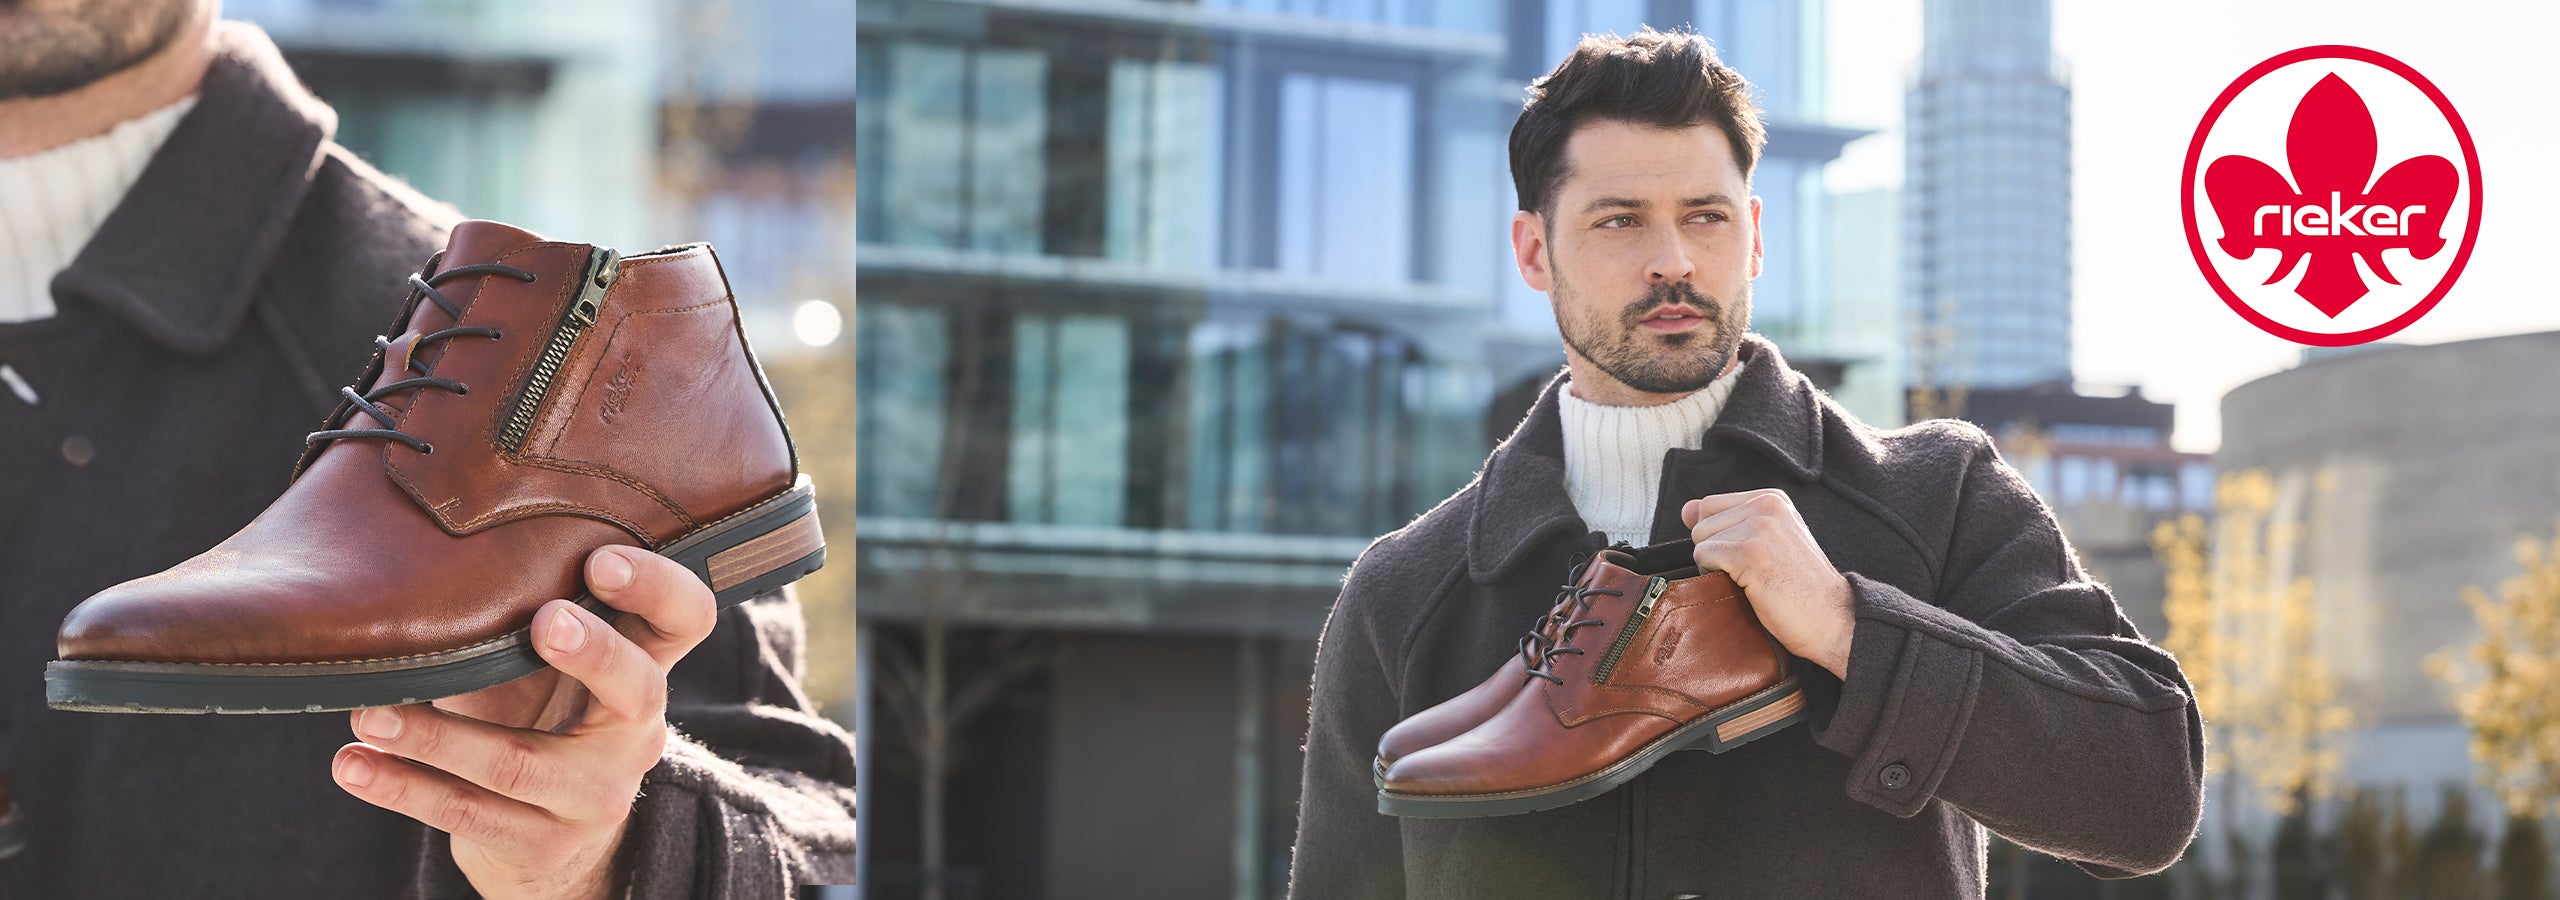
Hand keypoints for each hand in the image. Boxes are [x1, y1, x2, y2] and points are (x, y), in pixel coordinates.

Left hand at [331, 546, 717, 899]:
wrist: (548, 841)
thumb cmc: (537, 718)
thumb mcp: (547, 667)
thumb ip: (531, 611)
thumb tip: (438, 539)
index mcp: (645, 667)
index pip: (688, 617)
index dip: (658, 586)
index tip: (599, 560)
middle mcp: (637, 733)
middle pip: (637, 688)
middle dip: (593, 653)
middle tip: (542, 623)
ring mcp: (596, 795)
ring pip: (518, 763)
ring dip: (434, 737)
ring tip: (368, 713)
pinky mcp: (544, 844)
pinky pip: (468, 814)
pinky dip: (403, 788)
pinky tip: (355, 766)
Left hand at [1682, 489, 1857, 678]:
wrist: (1832, 619)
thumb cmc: (1799, 588)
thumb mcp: (1769, 541)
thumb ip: (1729, 521)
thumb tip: (1686, 508)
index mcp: (1772, 499)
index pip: (1710, 505)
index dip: (1717, 536)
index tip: (1746, 557)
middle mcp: (1767, 505)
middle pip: (1701, 522)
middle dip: (1714, 552)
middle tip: (1747, 574)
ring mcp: (1760, 527)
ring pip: (1700, 540)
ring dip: (1714, 566)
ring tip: (1749, 581)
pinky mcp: (1751, 553)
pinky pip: (1704, 556)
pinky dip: (1714, 576)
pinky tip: (1745, 587)